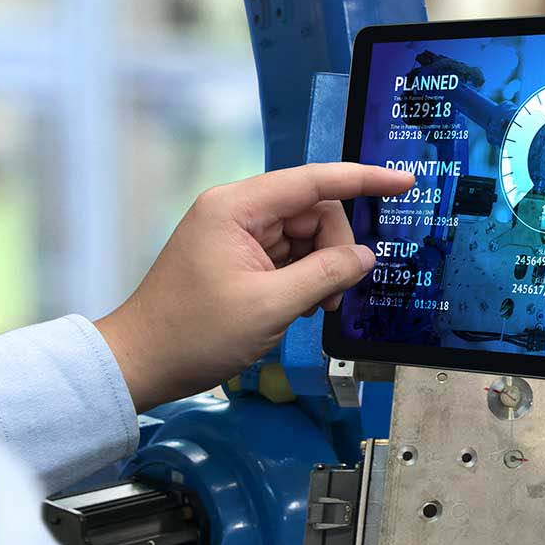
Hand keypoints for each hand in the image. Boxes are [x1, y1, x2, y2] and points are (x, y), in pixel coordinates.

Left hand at [96, 163, 413, 410]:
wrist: (139, 365)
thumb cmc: (195, 334)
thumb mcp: (271, 306)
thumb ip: (326, 275)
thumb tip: (364, 257)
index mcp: (238, 207)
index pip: (315, 181)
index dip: (364, 180)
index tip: (405, 182)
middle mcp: (237, 211)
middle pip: (313, 212)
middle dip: (334, 250)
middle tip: (333, 296)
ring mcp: (235, 234)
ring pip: (304, 236)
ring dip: (319, 270)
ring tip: (311, 309)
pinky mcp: (235, 257)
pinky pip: (287, 255)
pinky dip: (302, 278)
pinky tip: (298, 307)